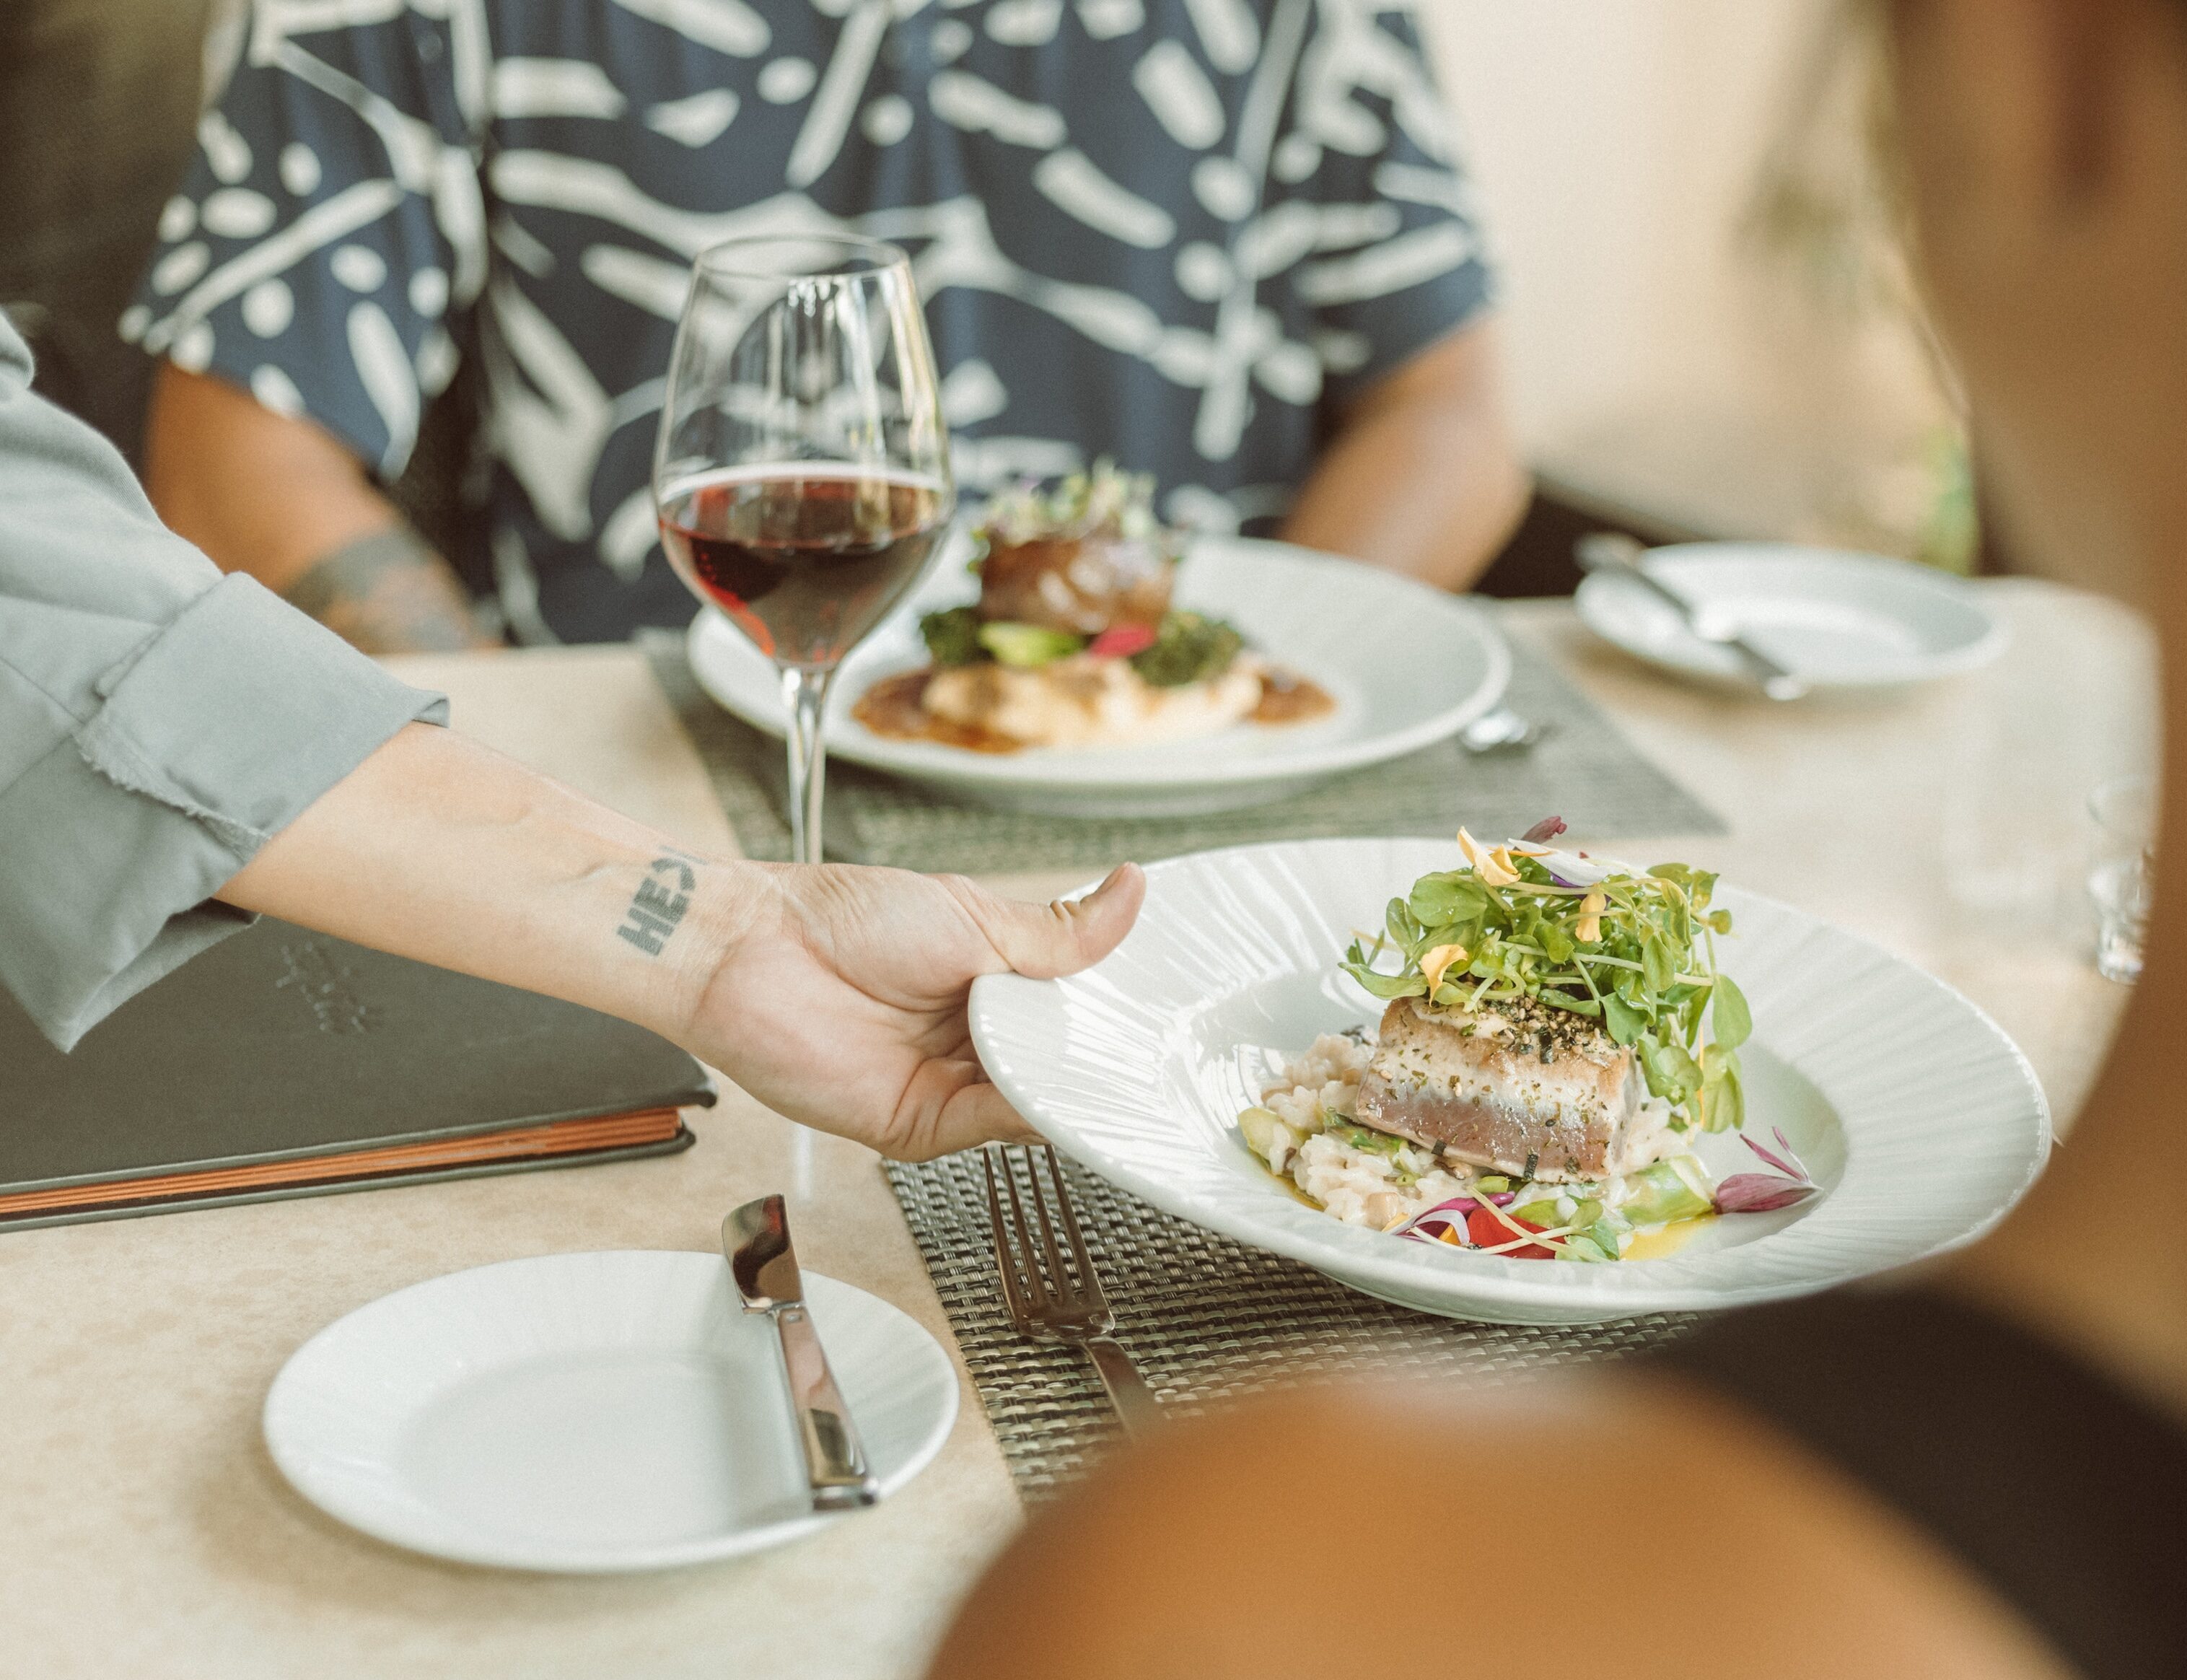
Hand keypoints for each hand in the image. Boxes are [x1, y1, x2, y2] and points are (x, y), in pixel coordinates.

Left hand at [679, 862, 1145, 1159]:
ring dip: (1069, 1094)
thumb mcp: (974, 915)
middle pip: (1057, 1067)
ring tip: (1119, 1076)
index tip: (1171, 1017)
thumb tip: (1133, 890)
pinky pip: (986, 1128)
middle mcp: (973, 1041)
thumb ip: (1059, 934)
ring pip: (1030, 1104)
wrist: (752, 951)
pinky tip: (1056, 1097)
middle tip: (1165, 1057)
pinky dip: (1026, 1118)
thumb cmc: (843, 917)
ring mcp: (947, 1086)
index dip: (1114, 1020)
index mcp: (991, 984)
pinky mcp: (917, 1126)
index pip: (1072, 1017)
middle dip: (1101, 1065)